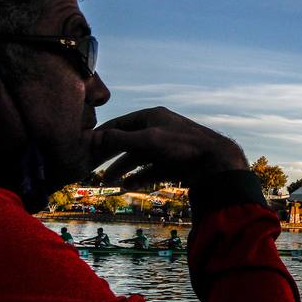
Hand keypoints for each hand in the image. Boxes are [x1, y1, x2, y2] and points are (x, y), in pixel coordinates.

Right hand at [89, 107, 247, 187]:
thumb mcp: (147, 140)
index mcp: (152, 117)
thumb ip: (119, 139)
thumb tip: (92, 137)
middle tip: (93, 166)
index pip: (121, 123)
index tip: (86, 146)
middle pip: (128, 142)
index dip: (103, 134)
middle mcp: (159, 129)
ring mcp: (167, 146)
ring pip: (140, 157)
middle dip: (111, 155)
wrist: (215, 162)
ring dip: (124, 168)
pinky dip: (140, 176)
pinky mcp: (174, 163)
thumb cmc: (182, 145)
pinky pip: (152, 169)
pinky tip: (128, 185)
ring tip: (109, 180)